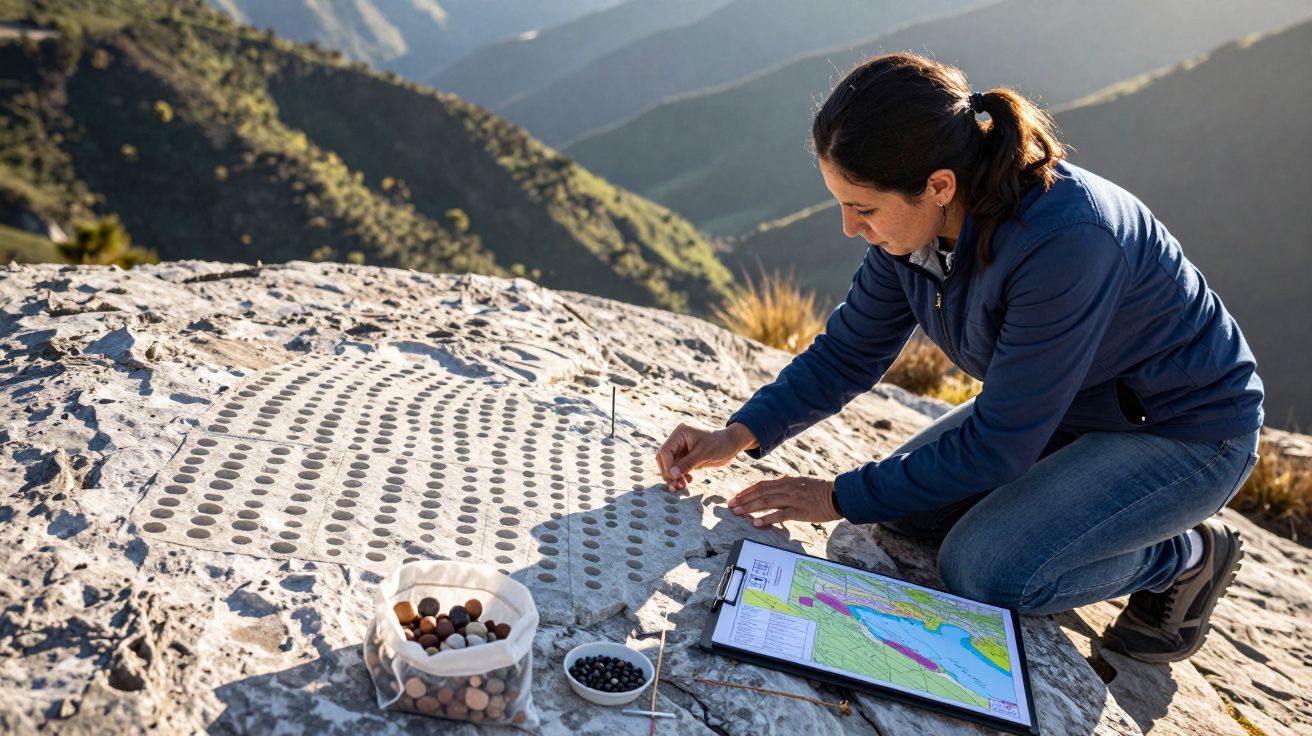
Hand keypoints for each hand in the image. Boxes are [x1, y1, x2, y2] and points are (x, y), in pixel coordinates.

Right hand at [656, 422, 756, 490]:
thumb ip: (687, 463)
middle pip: (664, 459)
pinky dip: (680, 476)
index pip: (665, 451)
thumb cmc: (719, 444)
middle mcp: (678, 440)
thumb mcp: (703, 454)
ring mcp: (682, 449)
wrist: (732, 444)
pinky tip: (688, 481)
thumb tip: (671, 474)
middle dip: (669, 473)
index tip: (673, 478)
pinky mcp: (687, 457)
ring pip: (670, 465)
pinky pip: (678, 468)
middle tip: (675, 487)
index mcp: (680, 433)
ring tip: (681, 487)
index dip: (667, 466)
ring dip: (674, 477)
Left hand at [727, 476, 841, 526]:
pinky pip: (779, 515)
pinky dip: (766, 518)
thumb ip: (788, 484)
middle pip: (760, 492)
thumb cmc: (821, 490)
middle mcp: (787, 488)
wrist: (838, 495)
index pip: (761, 485)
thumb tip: (777, 484)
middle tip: (730, 506)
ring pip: (766, 502)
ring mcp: (792, 499)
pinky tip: (756, 523)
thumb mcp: (802, 482)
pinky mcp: (799, 511)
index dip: (747, 491)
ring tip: (737, 513)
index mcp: (787, 481)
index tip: (735, 497)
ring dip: (749, 508)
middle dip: (743, 499)